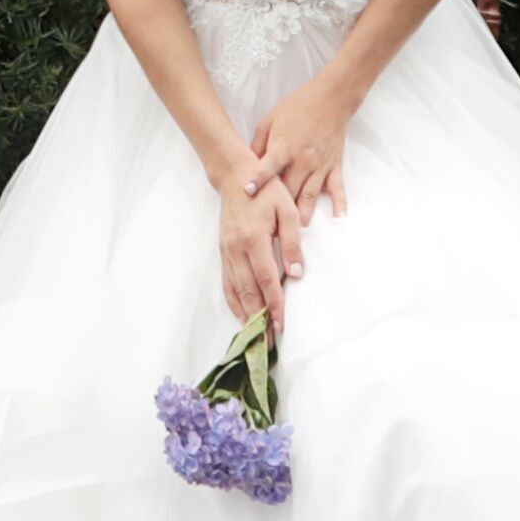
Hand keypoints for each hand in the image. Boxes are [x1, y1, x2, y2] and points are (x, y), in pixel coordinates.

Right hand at [218, 159, 303, 336]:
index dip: (274, 304)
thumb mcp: (287, 211)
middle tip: (268, 343)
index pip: (267, 280)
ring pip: (235, 292)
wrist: (235, 177)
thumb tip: (297, 275)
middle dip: (259, 319)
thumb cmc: (266, 192)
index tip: (281, 324)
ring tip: (255, 337)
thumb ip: (292, 243)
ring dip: (245, 316)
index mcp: (254, 239)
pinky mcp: (223, 253)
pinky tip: (241, 316)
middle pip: (248, 292)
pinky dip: (233, 302)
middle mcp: (237, 250)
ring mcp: (227, 253)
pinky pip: (227, 283)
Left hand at [249, 72, 354, 226]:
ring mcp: (320, 166)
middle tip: (267, 233)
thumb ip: (257, 146)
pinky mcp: (334, 167)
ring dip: (302, 218)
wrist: (331, 98)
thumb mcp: (269, 121)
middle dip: (277, 212)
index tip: (247, 194)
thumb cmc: (297, 108)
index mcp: (283, 147)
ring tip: (295, 237)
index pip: (268, 167)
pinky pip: (337, 190)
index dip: (257, 180)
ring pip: (309, 198)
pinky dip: (339, 205)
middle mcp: (302, 160)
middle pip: (288, 192)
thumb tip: (246, 167)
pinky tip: (338, 220)